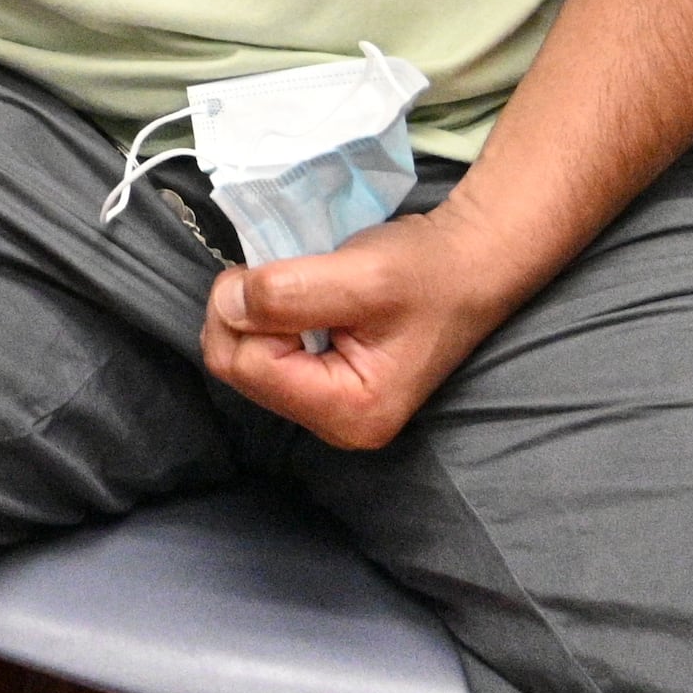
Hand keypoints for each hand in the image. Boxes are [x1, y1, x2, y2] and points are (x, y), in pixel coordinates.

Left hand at [200, 205, 534, 449]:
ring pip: (240, 358)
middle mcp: (334, 424)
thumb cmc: (426, 271)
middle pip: (235, 366)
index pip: (244, 363)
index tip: (287, 272)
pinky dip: (266, 319)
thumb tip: (226, 305)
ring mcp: (325, 409)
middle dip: (244, 312)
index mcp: (349, 412)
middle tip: (291, 275)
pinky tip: (302, 302)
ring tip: (303, 288)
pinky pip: (259, 354)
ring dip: (255, 312)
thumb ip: (287, 293)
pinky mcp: (318, 388)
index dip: (247, 308)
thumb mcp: (362, 273)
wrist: (466, 267)